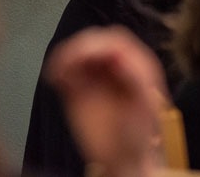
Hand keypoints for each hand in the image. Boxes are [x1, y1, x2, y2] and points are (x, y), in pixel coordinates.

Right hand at [46, 26, 167, 176]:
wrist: (124, 159)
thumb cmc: (138, 135)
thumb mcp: (143, 106)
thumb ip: (135, 78)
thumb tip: (122, 59)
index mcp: (138, 65)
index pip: (118, 40)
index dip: (100, 45)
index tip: (83, 56)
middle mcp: (118, 64)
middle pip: (96, 40)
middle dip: (80, 48)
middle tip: (65, 64)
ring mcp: (98, 74)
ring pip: (80, 51)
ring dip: (66, 56)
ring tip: (57, 72)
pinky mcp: (81, 85)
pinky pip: (68, 68)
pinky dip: (59, 69)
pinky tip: (56, 78)